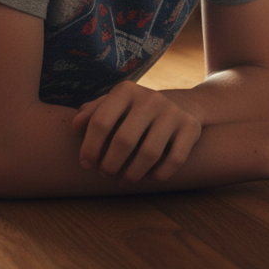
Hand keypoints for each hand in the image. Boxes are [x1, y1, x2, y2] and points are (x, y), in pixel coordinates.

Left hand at [72, 81, 201, 181]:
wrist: (180, 105)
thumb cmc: (135, 111)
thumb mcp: (114, 105)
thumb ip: (93, 113)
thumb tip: (77, 125)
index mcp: (126, 90)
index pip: (100, 122)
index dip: (89, 148)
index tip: (86, 164)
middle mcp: (151, 97)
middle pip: (123, 141)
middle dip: (109, 165)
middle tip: (105, 173)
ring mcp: (173, 112)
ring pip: (149, 154)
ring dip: (132, 174)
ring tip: (124, 177)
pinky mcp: (191, 127)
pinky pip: (174, 161)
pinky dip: (158, 175)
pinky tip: (149, 175)